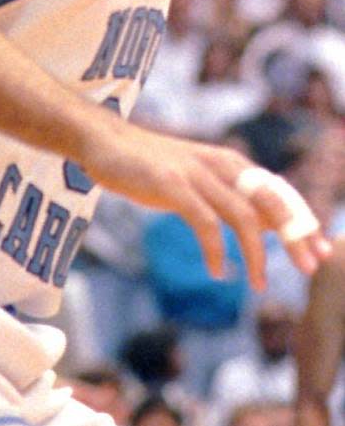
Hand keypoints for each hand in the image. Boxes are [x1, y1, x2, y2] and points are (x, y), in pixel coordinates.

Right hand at [80, 125, 330, 287]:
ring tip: (260, 284)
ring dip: (257, 254)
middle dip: (296, 236)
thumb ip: (232, 196)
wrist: (104, 141)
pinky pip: (204, 222)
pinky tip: (217, 271)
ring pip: (242, 216)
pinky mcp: (170, 184)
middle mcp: (219, 165)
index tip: (322, 252)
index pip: (280, 193)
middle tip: (310, 269)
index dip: (304, 222)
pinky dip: (215, 250)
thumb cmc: (150, 164)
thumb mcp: (199, 177)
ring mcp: (195, 174)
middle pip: (271, 203)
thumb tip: (270, 226)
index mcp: (230, 163)